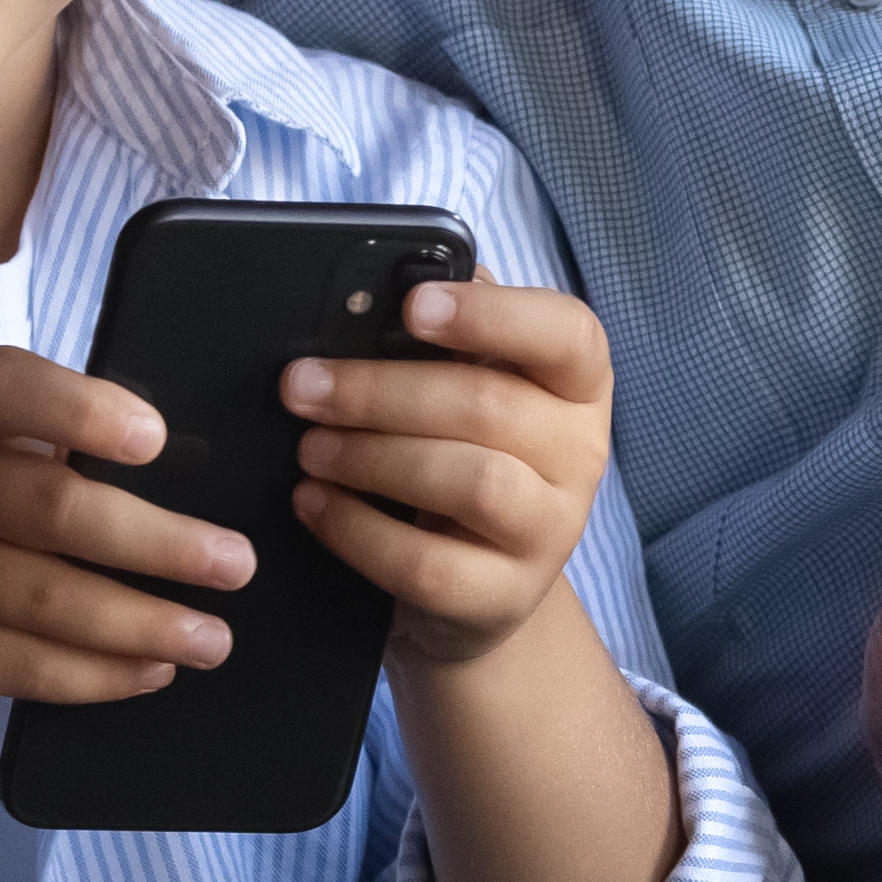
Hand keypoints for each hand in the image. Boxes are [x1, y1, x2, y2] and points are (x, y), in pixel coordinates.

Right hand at [0, 348, 254, 705]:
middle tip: (236, 564)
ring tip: (214, 637)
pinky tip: (153, 669)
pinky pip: (20, 666)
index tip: (157, 439)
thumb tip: (194, 477)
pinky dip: (96, 675)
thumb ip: (62, 437)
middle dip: (159, 544)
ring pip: (46, 602)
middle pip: (54, 511)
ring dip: (143, 625)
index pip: (7, 390)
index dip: (81, 412)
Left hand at [280, 279, 615, 669]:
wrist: (475, 586)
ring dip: (372, 457)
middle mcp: (581, 454)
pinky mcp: (504, 598)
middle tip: (300, 386)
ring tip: (308, 447)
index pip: (568, 334)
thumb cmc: (461, 455)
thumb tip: (388, 284)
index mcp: (576, 384)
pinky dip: (357, 530)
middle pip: (489, 406)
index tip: (414, 305)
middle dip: (380, 391)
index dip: (493, 314)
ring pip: (471, 482)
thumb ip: (440, 337)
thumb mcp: (462, 391)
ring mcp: (550, 532)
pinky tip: (313, 503)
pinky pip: (427, 565)